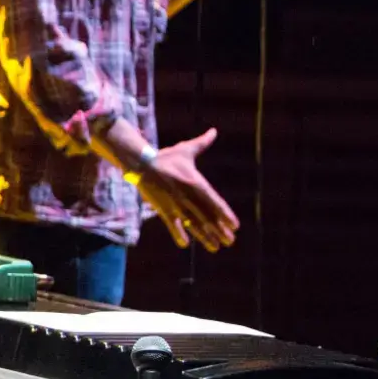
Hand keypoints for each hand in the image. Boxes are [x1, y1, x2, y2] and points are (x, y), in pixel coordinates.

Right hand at [134, 128, 240, 252]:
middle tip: (230, 241)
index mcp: (196, 182)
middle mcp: (188, 196)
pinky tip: (184, 244)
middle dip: (219, 230)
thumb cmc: (166, 157)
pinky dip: (177, 233)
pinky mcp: (162, 208)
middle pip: (207, 217)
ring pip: (193, 223)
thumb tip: (214, 132)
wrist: (142, 163)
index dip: (226, 215)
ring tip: (215, 247)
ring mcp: (175, 203)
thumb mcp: (185, 150)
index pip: (215, 202)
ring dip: (204, 236)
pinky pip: (171, 224)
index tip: (235, 225)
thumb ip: (202, 143)